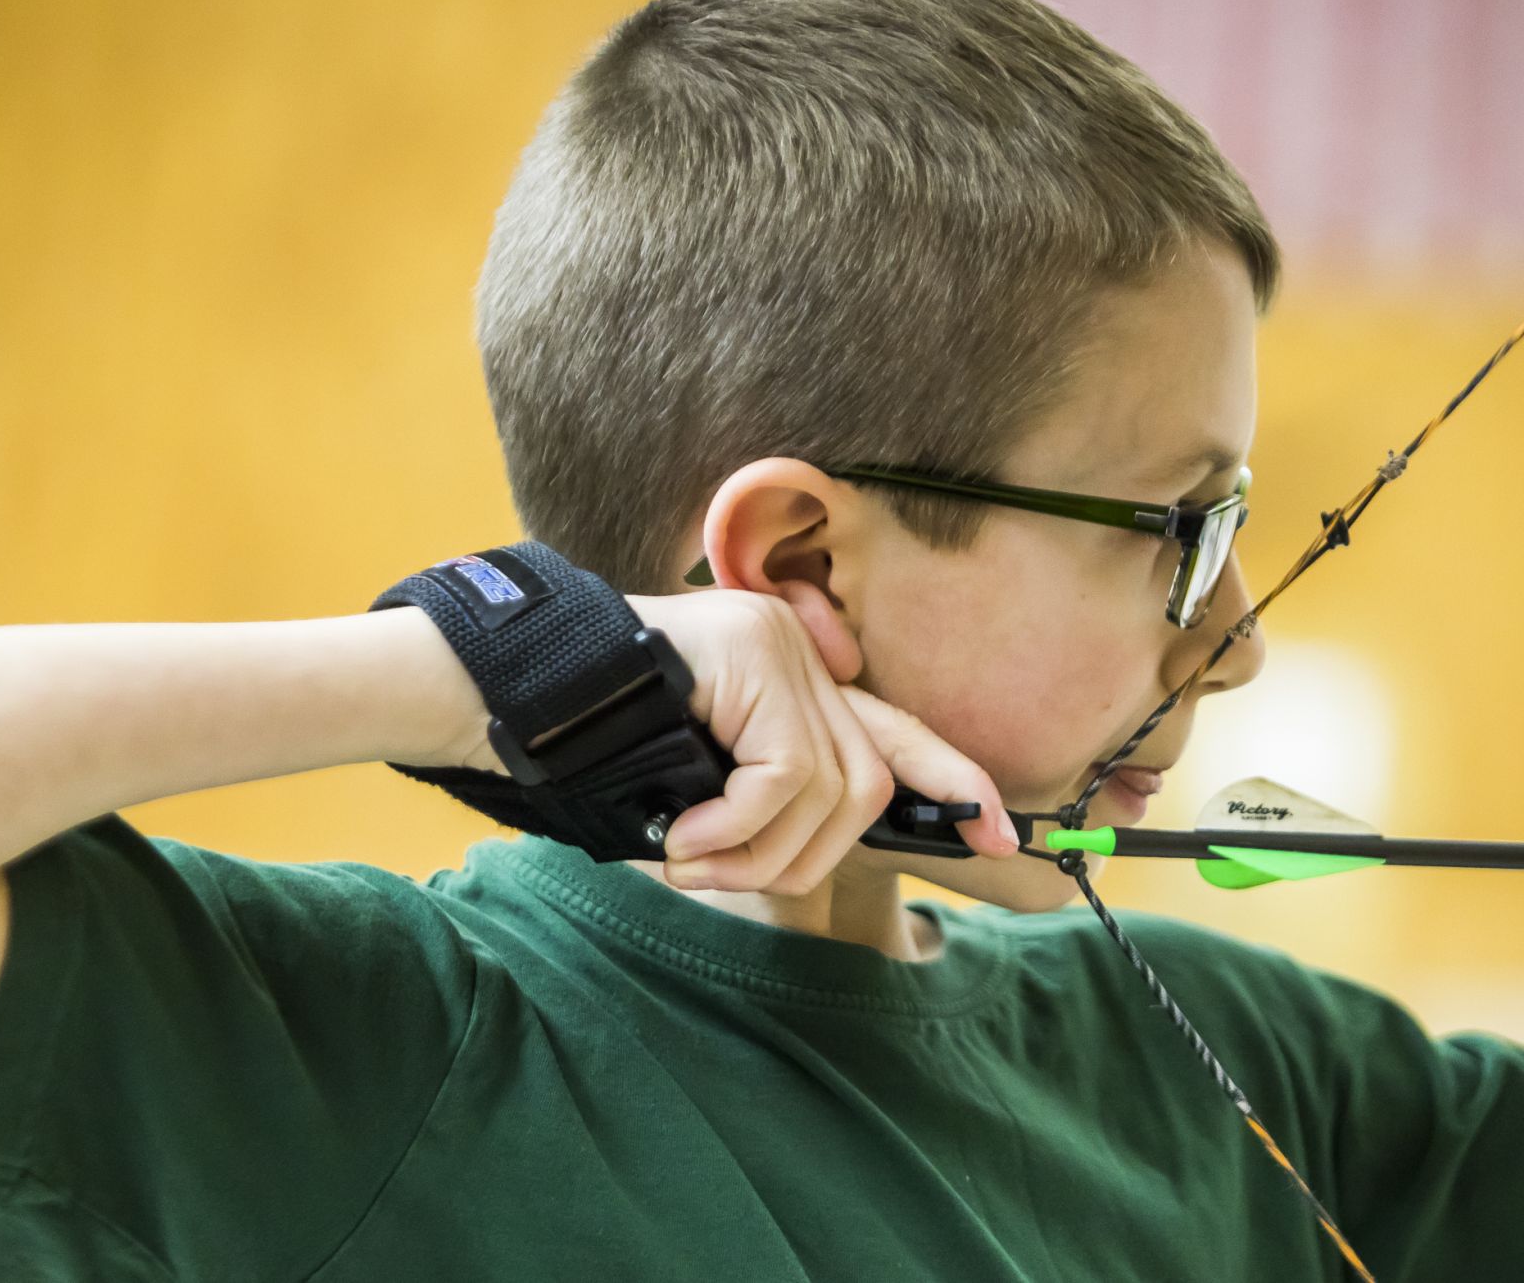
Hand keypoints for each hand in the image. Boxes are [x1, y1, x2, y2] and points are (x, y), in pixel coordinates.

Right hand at [625, 589, 1015, 893]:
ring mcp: (780, 645)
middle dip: (806, 856)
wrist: (523, 692)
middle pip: (864, 785)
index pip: (896, 731)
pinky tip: (685, 841)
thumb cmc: (601, 750)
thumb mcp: (698, 784)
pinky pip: (782, 778)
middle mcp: (802, 652)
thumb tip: (806, 857)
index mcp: (794, 680)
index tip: (1001, 829)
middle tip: (721, 877)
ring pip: (830, 790)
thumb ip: (760, 801)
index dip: (952, 779)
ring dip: (760, 854)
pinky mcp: (752, 653)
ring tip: (692, 864)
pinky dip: (738, 829)